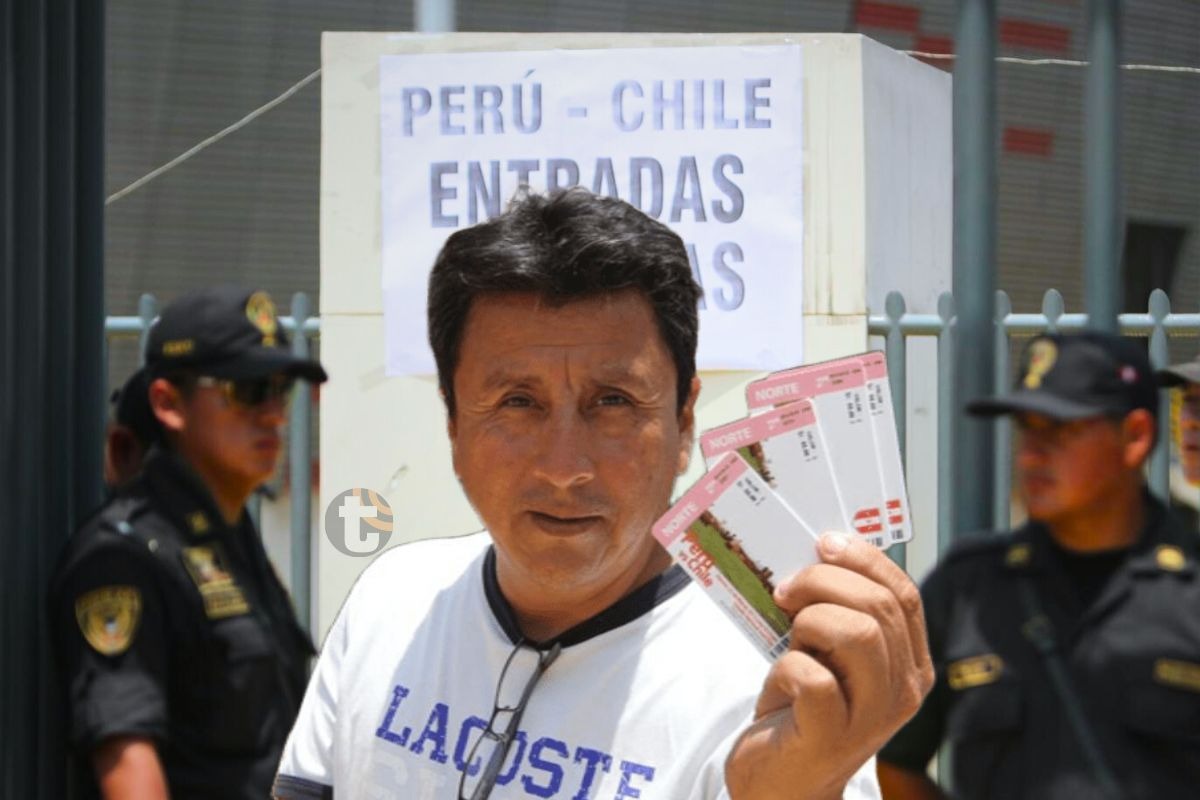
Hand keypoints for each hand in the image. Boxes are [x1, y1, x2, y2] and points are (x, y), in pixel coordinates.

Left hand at [725, 532, 933, 799]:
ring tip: (791, 638)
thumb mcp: (830, 653)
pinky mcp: (832, 736)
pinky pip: (813, 678)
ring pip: (855, 633)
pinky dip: (786, 666)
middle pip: (878, 606)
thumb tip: (820, 551)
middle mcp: (903, 691)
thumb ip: (839, 612)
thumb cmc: (803, 705)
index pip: (905, 595)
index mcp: (911, 665)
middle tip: (786, 589)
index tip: (826, 542)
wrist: (782, 779)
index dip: (866, 560)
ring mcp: (872, 717)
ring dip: (809, 621)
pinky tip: (780, 681)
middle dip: (823, 582)